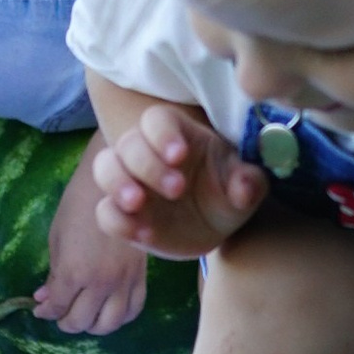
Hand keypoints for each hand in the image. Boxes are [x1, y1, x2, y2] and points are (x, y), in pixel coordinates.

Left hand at [34, 147, 148, 334]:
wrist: (116, 186)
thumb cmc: (77, 206)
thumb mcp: (56, 239)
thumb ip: (53, 274)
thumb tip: (44, 298)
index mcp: (74, 272)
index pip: (58, 307)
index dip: (46, 311)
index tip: (40, 309)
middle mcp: (101, 283)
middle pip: (82, 321)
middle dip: (65, 321)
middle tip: (60, 313)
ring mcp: (124, 282)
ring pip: (109, 324)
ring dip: (92, 325)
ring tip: (84, 315)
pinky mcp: (141, 277)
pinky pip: (133, 309)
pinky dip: (119, 317)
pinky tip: (109, 310)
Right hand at [92, 103, 265, 261]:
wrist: (213, 226)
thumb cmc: (226, 193)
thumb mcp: (244, 187)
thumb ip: (248, 183)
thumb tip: (246, 183)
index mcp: (177, 135)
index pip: (157, 120)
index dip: (163, 134)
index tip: (180, 155)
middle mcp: (146, 151)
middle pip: (129, 143)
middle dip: (148, 165)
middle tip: (177, 189)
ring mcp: (129, 181)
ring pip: (105, 167)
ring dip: (117, 183)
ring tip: (138, 203)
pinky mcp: (121, 212)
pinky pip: (105, 211)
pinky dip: (118, 220)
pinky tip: (142, 233)